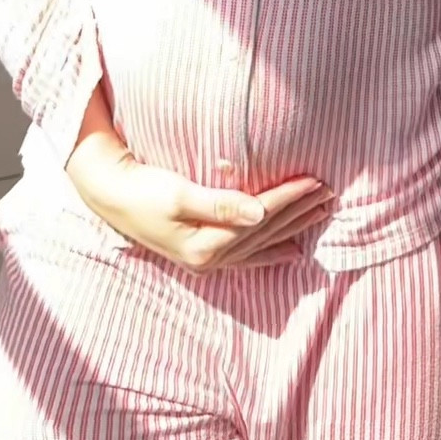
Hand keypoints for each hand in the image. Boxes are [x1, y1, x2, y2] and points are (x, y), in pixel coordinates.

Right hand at [66, 125, 333, 272]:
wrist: (110, 196)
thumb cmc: (142, 190)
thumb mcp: (178, 193)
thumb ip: (220, 203)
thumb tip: (258, 212)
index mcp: (208, 242)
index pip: (261, 217)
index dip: (290, 199)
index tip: (317, 181)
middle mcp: (212, 256)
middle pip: (266, 231)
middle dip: (299, 213)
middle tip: (330, 195)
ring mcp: (208, 258)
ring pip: (261, 242)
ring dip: (292, 228)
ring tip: (320, 215)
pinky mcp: (203, 252)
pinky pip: (248, 255)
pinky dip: (272, 251)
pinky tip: (291, 251)